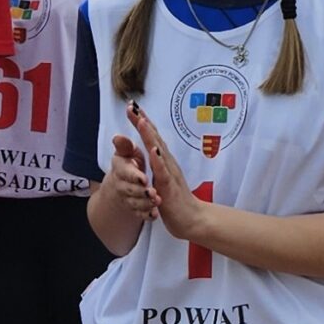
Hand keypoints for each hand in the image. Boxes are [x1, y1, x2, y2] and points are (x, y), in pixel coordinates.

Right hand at [105, 133, 157, 224]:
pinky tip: (155, 214)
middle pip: (131, 190)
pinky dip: (147, 215)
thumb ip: (124, 146)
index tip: (143, 178)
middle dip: (142, 191)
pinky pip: (141, 214)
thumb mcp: (125, 155)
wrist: (120, 188)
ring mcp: (129, 199)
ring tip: (157, 200)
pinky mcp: (136, 209)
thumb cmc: (127, 168)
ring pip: (137, 203)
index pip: (125, 173)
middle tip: (152, 192)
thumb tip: (118, 137)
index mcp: (120, 170)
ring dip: (146, 203)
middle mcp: (122, 186)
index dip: (134, 176)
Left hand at [131, 111, 203, 237]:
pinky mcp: (170, 187)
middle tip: (132, 105)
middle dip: (143, 120)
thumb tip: (151, 150)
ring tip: (142, 120)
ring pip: (158, 150)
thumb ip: (157, 164)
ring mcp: (170, 173)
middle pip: (154, 137)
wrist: (192, 219)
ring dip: (150, 135)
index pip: (152, 137)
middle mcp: (167, 162)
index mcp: (163, 160)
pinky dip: (158, 160)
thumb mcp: (161, 179)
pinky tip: (153, 150)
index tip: (131, 106)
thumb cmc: (175, 200)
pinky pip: (163, 171)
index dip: (142, 121)